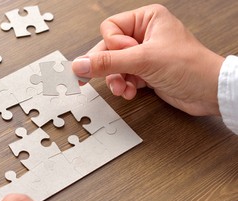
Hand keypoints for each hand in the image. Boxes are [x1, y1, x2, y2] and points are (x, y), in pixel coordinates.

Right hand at [72, 4, 224, 115]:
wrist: (209, 92)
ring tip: (123, 88)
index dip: (111, 45)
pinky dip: (124, 86)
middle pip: (110, 50)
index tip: (121, 57)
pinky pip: (124, 77)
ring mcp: (144, 55)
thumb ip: (108, 63)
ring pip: (115, 66)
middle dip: (109, 68)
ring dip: (116, 80)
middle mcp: (144, 35)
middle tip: (101, 78)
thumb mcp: (143, 61)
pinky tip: (130, 92)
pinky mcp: (146, 72)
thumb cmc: (190, 67)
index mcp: (146, 19)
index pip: (110, 29)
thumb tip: (80, 64)